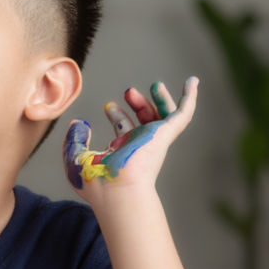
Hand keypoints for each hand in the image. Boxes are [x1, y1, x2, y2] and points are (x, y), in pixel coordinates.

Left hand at [62, 77, 197, 199]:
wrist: (115, 188)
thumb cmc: (95, 180)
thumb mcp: (75, 157)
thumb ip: (74, 140)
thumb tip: (78, 123)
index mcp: (122, 152)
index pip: (125, 130)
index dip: (117, 116)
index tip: (108, 106)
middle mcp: (140, 146)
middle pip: (144, 122)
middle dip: (138, 105)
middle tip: (128, 91)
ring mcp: (154, 140)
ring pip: (164, 117)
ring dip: (160, 100)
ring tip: (155, 84)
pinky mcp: (165, 134)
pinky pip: (183, 114)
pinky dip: (189, 97)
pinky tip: (193, 81)